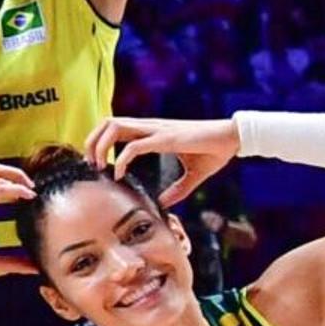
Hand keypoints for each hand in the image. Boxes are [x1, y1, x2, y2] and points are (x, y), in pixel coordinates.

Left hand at [88, 114, 236, 204]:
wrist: (234, 138)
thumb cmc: (215, 150)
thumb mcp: (193, 174)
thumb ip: (178, 189)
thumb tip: (164, 202)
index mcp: (154, 131)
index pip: (117, 127)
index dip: (101, 141)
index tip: (97, 162)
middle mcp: (151, 127)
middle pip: (108, 122)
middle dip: (92, 141)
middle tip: (90, 164)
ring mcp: (157, 130)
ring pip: (115, 126)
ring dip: (100, 145)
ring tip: (99, 166)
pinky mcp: (166, 138)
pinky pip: (135, 146)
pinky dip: (121, 159)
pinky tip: (119, 174)